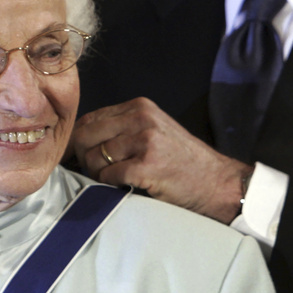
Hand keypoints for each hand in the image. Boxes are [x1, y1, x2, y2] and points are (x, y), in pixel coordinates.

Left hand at [72, 97, 252, 224]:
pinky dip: (110, 184)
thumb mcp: (153, 131)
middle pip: (86, 135)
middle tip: (93, 172)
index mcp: (140, 107)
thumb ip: (122, 128)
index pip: (90, 118)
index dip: (78, 140)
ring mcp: (145, 140)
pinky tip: (126, 185)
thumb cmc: (181, 161)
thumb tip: (80, 140)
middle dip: (83, 157)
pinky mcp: (147, 165)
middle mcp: (141, 118)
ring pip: (94, 157)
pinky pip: (109, 174)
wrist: (215, 181)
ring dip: (98, 174)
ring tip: (115, 179)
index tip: (77, 156)